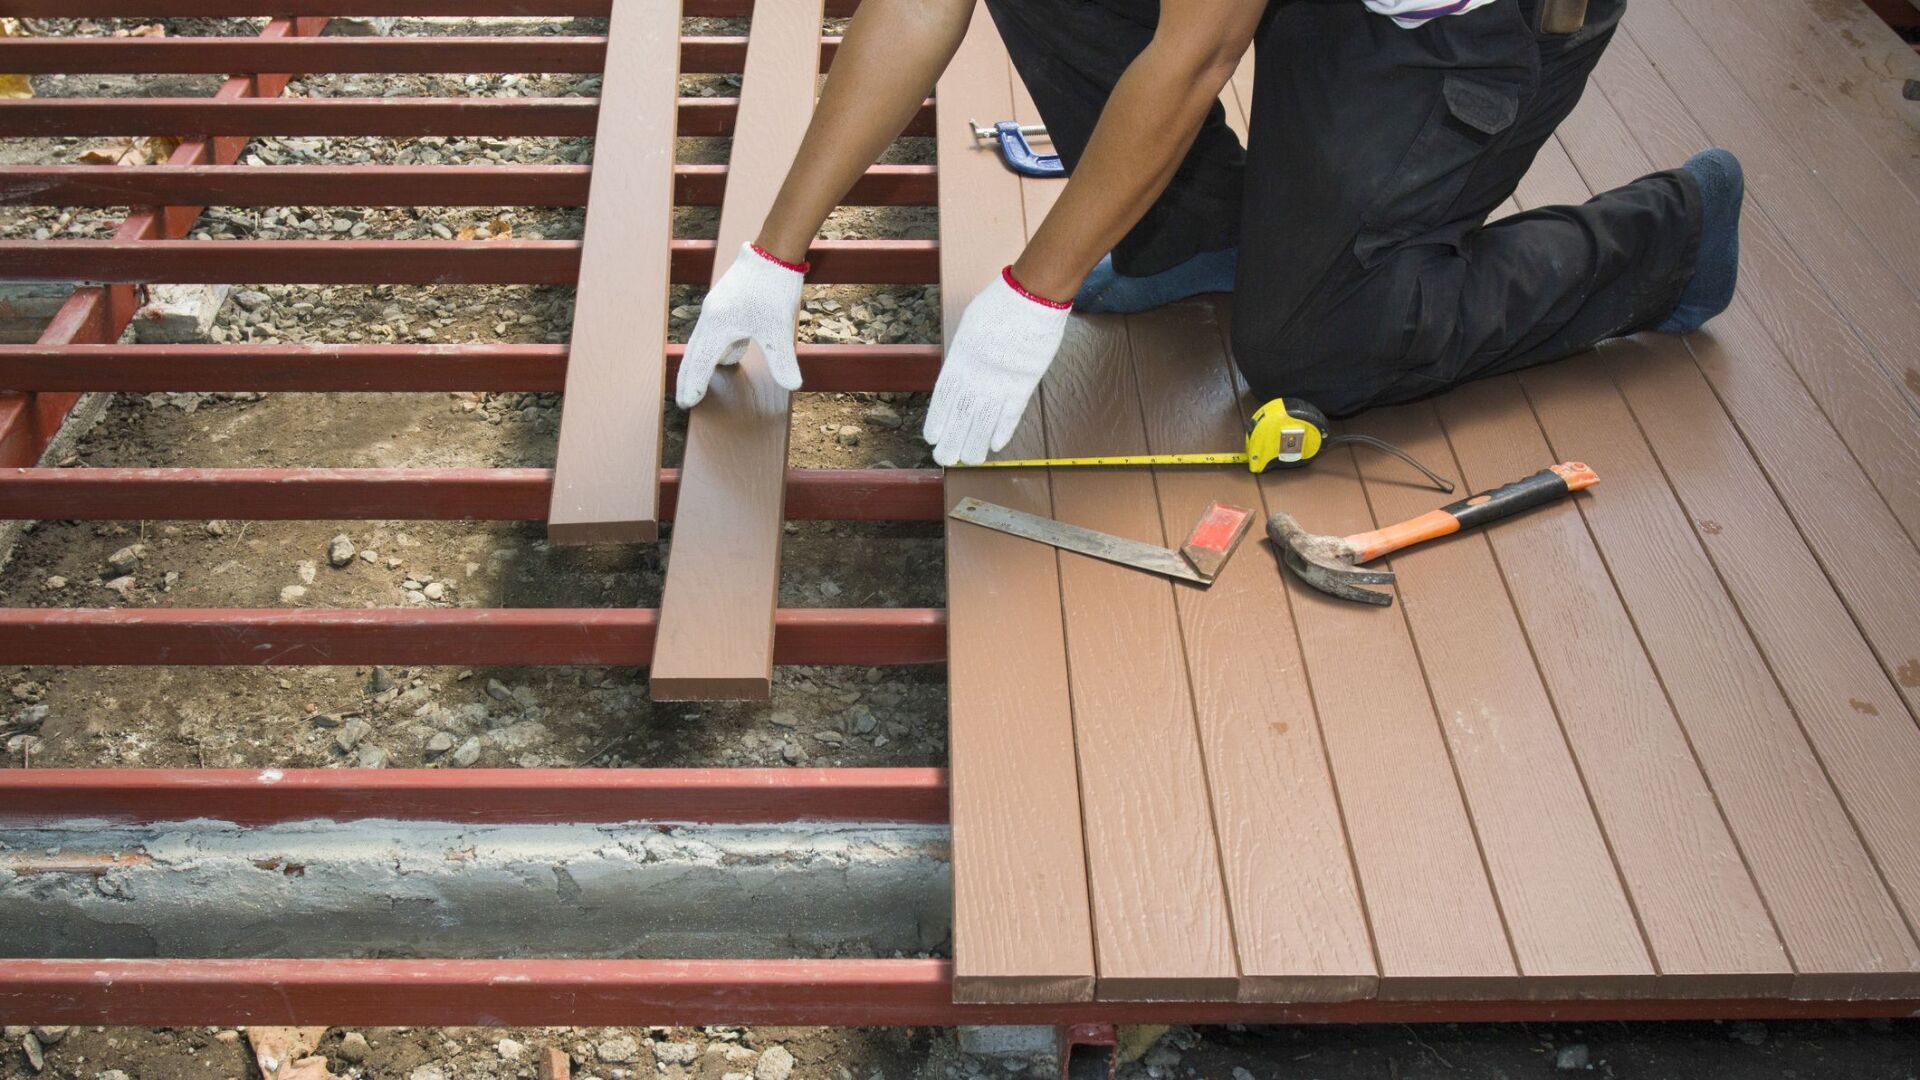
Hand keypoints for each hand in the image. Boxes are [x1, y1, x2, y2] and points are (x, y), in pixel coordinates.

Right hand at [675, 241, 806, 408]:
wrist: (773, 252)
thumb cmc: (774, 288)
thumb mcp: (780, 329)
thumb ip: (783, 360)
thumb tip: (792, 386)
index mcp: (719, 326)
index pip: (701, 363)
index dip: (694, 385)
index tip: (687, 403)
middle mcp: (711, 317)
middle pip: (694, 354)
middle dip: (689, 378)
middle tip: (685, 399)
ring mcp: (716, 308)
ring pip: (703, 342)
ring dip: (700, 363)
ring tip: (699, 382)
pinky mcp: (725, 302)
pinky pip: (714, 331)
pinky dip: (714, 348)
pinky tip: (727, 356)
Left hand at [923, 267, 1072, 465]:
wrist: (1030, 297)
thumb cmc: (998, 305)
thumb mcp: (968, 329)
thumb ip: (963, 355)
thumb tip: (961, 375)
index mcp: (960, 360)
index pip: (944, 398)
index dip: (938, 420)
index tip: (932, 438)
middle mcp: (976, 375)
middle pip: (961, 415)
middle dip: (953, 440)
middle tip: (945, 459)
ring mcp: (1000, 381)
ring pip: (984, 420)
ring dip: (976, 443)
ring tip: (969, 460)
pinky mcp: (1024, 382)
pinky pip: (1011, 412)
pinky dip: (1003, 430)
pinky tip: (995, 446)